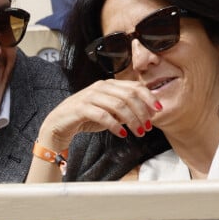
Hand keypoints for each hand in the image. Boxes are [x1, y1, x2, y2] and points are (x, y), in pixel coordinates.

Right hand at [38, 79, 160, 149]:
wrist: (60, 124)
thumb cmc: (86, 117)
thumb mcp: (110, 112)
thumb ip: (126, 109)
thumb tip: (149, 113)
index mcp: (109, 84)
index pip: (135, 86)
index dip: (149, 97)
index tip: (158, 111)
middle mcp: (101, 87)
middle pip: (129, 96)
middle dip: (142, 112)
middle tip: (147, 127)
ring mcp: (90, 96)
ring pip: (119, 105)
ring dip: (132, 120)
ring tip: (138, 133)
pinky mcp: (81, 108)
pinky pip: (103, 115)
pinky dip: (115, 126)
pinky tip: (122, 134)